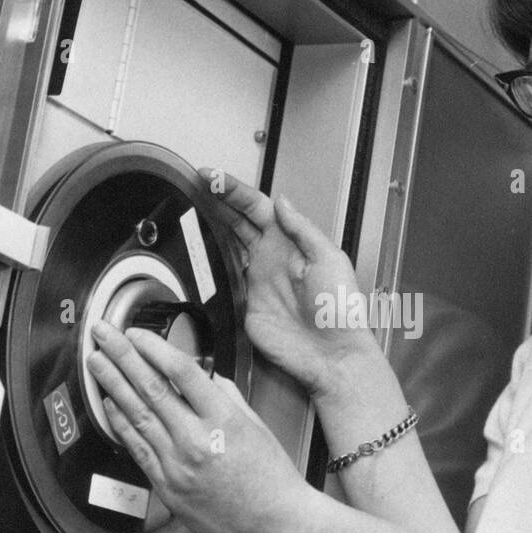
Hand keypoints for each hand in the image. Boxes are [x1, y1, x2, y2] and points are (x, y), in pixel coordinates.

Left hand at [86, 319, 306, 532]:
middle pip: (151, 389)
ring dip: (112, 385)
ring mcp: (177, 466)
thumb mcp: (255, 424)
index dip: (154, 347)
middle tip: (102, 335)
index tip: (137, 332)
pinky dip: (120, 423)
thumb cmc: (270, 476)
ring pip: (136, 416)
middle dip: (122, 356)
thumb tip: (198, 376)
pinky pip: (137, 448)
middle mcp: (195, 440)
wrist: (272, 524)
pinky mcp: (166, 486)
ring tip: (96, 362)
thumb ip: (224, 396)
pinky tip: (108, 404)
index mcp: (223, 419)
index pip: (180, 372)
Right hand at [198, 167, 377, 396]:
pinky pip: (222, 281)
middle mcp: (271, 259)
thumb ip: (304, 229)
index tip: (213, 178)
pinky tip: (197, 252)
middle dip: (216, 202)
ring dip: (209, 226)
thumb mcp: (330, 259)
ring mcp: (256, 281)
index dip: (234, 191)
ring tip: (190, 206)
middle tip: (195, 185)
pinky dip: (208, 266)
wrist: (333, 354)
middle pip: (237, 222)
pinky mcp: (245, 306)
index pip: (257, 208)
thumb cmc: (341, 311)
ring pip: (227, 246)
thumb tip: (282, 201)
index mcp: (291, 244)